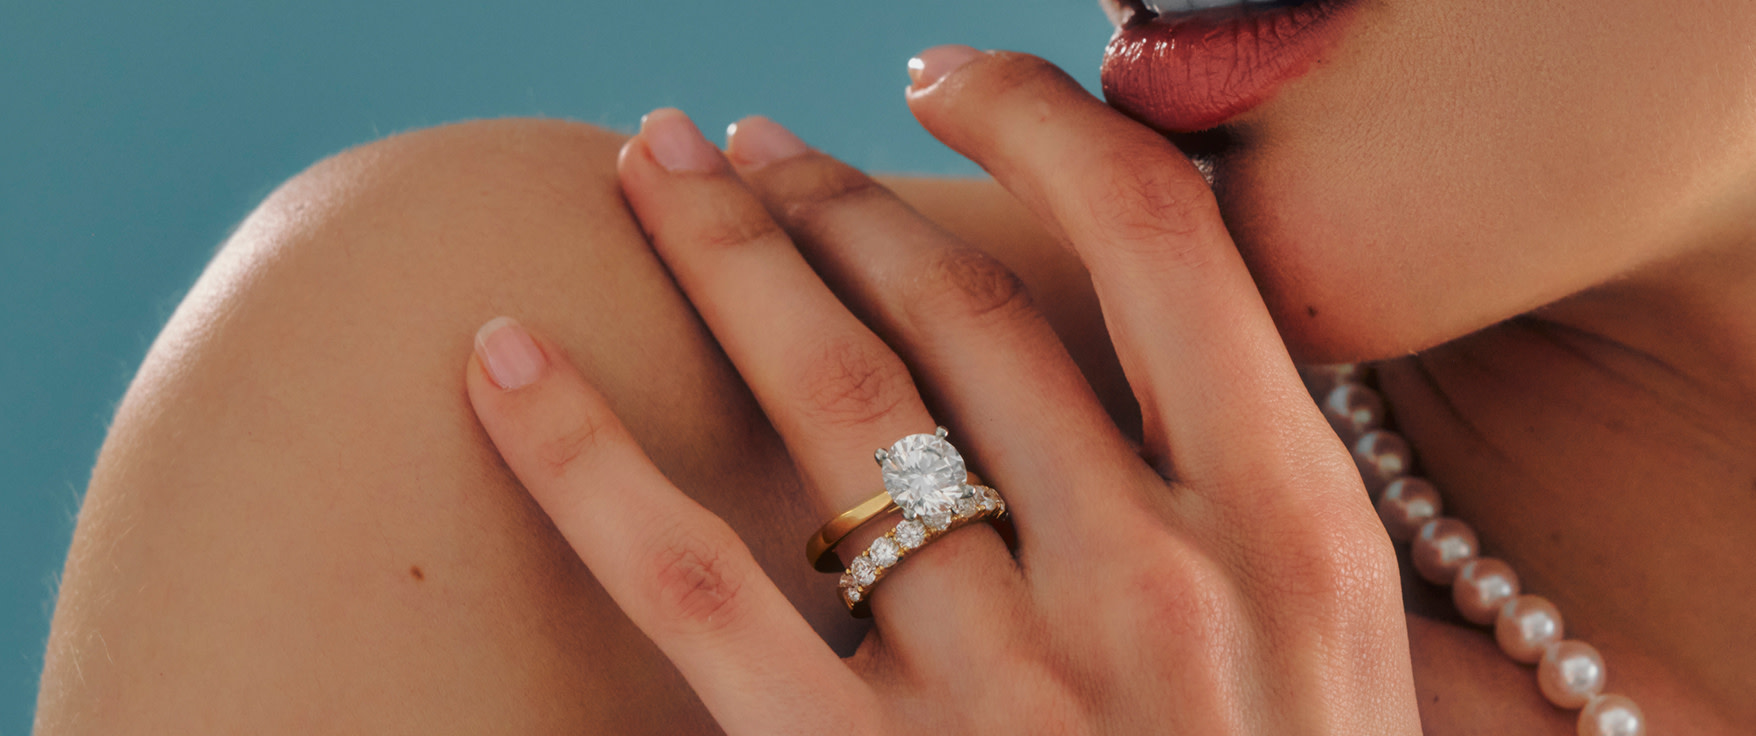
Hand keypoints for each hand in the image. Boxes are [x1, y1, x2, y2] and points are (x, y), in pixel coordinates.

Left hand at [464, 48, 1417, 733]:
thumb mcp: (1359, 684)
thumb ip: (1284, 521)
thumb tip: (1215, 368)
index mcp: (1294, 537)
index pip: (1159, 242)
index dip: (1039, 124)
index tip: (951, 78)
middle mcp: (1156, 581)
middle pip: (959, 304)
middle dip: (836, 191)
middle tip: (745, 143)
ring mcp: (1009, 682)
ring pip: (832, 395)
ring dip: (728, 256)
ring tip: (658, 175)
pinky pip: (696, 578)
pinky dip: (584, 449)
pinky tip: (503, 358)